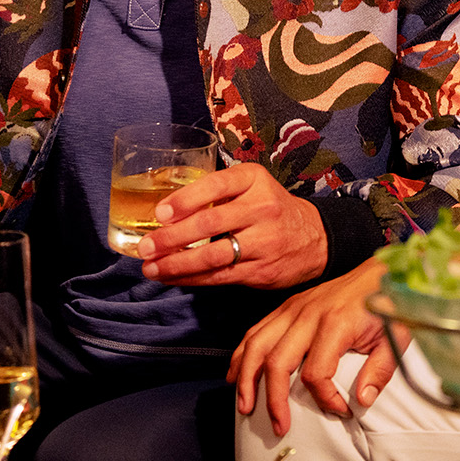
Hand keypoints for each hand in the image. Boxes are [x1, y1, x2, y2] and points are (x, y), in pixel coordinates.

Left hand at [137, 162, 328, 288]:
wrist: (314, 238)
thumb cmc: (270, 209)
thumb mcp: (252, 187)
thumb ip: (217, 193)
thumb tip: (164, 211)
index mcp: (255, 180)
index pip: (217, 185)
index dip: (186, 199)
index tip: (160, 213)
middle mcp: (262, 208)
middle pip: (210, 224)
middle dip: (171, 238)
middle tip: (145, 247)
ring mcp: (264, 242)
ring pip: (213, 256)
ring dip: (176, 264)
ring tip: (152, 268)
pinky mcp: (262, 270)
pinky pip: (220, 277)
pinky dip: (192, 279)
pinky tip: (173, 278)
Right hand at [226, 260, 406, 435]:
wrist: (380, 272)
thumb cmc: (388, 305)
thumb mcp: (395, 338)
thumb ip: (379, 371)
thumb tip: (362, 401)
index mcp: (335, 324)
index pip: (315, 373)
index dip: (325, 399)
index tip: (341, 410)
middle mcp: (308, 315)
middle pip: (277, 362)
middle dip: (273, 399)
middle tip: (279, 426)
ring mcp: (294, 309)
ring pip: (256, 345)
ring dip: (246, 379)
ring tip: (245, 406)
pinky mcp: (288, 306)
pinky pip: (256, 331)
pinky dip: (241, 354)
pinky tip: (238, 375)